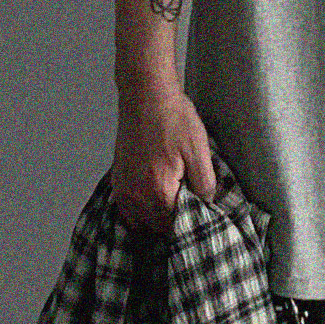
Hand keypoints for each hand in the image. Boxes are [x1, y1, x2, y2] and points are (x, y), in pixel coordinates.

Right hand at [111, 82, 217, 236]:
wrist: (146, 95)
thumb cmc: (173, 119)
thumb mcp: (199, 152)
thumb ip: (205, 186)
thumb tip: (206, 207)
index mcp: (159, 192)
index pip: (175, 228)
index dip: (189, 227)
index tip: (200, 221)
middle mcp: (136, 195)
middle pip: (156, 228)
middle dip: (173, 226)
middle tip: (189, 215)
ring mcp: (123, 188)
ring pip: (139, 222)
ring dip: (154, 222)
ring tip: (171, 212)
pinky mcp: (117, 179)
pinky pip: (126, 210)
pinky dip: (138, 213)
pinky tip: (151, 204)